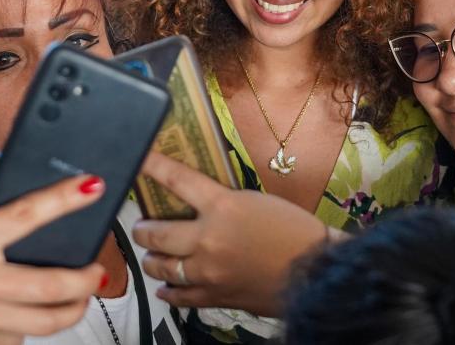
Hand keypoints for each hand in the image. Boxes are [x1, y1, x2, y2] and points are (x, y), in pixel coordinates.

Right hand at [0, 175, 107, 344]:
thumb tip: (7, 182)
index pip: (27, 214)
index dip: (64, 198)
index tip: (94, 186)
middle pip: (52, 284)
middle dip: (86, 277)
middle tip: (97, 270)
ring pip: (47, 320)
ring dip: (73, 308)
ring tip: (80, 296)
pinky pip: (20, 338)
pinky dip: (29, 326)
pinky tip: (28, 315)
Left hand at [131, 151, 328, 316]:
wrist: (317, 270)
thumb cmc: (294, 230)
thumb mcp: (256, 201)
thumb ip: (222, 204)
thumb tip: (199, 207)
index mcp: (222, 205)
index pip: (177, 179)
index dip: (153, 166)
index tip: (137, 158)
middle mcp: (208, 238)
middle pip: (156, 233)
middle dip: (143, 228)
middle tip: (141, 226)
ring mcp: (208, 271)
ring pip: (161, 266)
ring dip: (152, 259)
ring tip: (152, 254)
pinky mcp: (215, 296)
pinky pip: (179, 296)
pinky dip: (168, 291)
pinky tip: (164, 288)